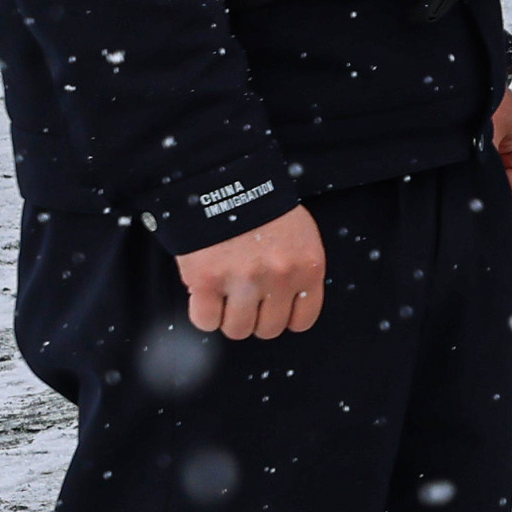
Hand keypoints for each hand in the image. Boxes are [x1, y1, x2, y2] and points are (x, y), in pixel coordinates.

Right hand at [178, 204, 329, 342]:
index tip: (273, 307)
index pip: (302, 320)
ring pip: (238, 329)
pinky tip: (205, 295)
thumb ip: (297, 270)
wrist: (226, 181)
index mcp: (308, 267)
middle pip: (269, 329)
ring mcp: (243, 280)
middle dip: (256, 318)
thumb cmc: (264, 208)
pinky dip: (204, 314)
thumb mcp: (300, 237)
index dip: (285, 317)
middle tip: (246, 299)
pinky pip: (205, 321)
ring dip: (229, 318)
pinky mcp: (207, 280)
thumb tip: (287, 305)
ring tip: (225, 296)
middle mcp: (279, 278)